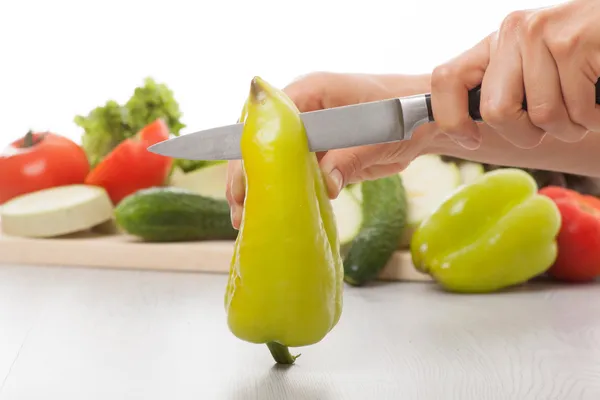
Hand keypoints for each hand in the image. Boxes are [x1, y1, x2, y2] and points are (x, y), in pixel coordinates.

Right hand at [226, 72, 434, 228]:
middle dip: (247, 174)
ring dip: (260, 186)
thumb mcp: (378, 137)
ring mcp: (308, 130)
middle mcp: (302, 107)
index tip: (243, 181)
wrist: (425, 118)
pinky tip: (272, 212)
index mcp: (311, 91)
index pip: (266, 119)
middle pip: (261, 139)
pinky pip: (292, 170)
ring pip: (272, 157)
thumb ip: (348, 159)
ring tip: (246, 218)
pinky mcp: (317, 150)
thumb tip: (325, 186)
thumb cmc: (404, 113)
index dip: (250, 150)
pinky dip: (283, 190)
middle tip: (240, 209)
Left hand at [431, 0, 599, 148]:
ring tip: (584, 105)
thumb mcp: (532, 68)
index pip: (446, 80)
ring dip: (571, 127)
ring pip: (543, 117)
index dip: (451, 119)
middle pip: (496, 112)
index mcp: (496, 43)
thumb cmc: (581, 61)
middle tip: (552, 125)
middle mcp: (513, 33)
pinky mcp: (576, 42)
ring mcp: (543, 34)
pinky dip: (594, 118)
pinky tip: (599, 95)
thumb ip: (502, 89)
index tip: (471, 140)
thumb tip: (464, 132)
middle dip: (527, 135)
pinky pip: (578, 110)